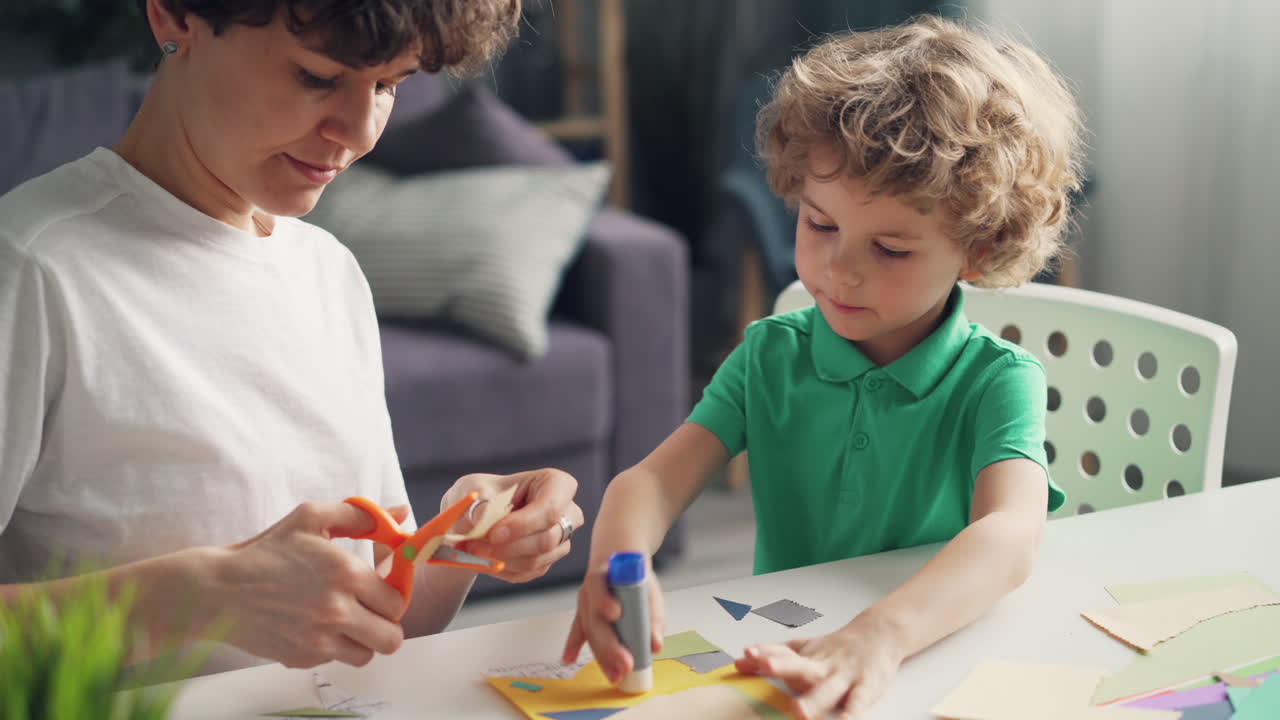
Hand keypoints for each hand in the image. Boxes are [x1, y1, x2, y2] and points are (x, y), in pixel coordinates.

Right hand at [211, 502, 406, 668]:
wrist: (219, 590)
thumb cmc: (266, 551)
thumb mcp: (311, 518)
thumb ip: (361, 516)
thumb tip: (401, 515)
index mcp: (347, 573)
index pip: (397, 601)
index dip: (392, 596)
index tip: (380, 590)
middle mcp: (337, 610)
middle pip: (391, 637)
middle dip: (385, 624)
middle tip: (370, 611)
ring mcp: (319, 640)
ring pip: (367, 654)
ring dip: (362, 640)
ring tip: (345, 622)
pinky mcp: (302, 658)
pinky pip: (335, 660)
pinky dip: (332, 648)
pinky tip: (314, 627)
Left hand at [445, 468, 583, 582]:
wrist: (476, 515)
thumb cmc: (482, 493)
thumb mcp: (475, 487)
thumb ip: (480, 502)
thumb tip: (482, 519)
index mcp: (556, 483)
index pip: (551, 508)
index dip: (524, 524)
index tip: (493, 534)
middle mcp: (567, 512)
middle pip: (547, 538)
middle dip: (508, 547)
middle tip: (474, 546)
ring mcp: (560, 539)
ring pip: (536, 560)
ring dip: (500, 559)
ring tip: (472, 550)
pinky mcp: (547, 561)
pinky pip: (527, 573)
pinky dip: (501, 568)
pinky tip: (484, 558)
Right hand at [561, 558, 664, 684]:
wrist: (619, 558)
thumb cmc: (635, 577)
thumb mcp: (649, 590)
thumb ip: (653, 617)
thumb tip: (655, 645)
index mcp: (604, 575)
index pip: (600, 587)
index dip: (605, 600)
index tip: (616, 613)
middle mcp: (589, 590)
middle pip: (595, 619)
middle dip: (610, 645)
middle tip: (626, 664)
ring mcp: (585, 604)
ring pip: (590, 632)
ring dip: (602, 656)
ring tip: (615, 675)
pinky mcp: (584, 615)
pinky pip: (578, 632)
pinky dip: (573, 645)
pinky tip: (568, 659)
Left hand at [735, 615, 905, 719]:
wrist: (879, 635)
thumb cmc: (837, 647)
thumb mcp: (805, 648)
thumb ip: (774, 655)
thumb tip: (740, 662)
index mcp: (808, 656)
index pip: (783, 653)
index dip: (765, 653)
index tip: (746, 656)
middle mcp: (824, 665)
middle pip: (801, 665)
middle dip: (783, 666)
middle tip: (765, 665)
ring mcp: (845, 676)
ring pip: (827, 688)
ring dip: (814, 699)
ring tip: (799, 711)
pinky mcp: (866, 688)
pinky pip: (857, 703)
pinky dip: (851, 714)